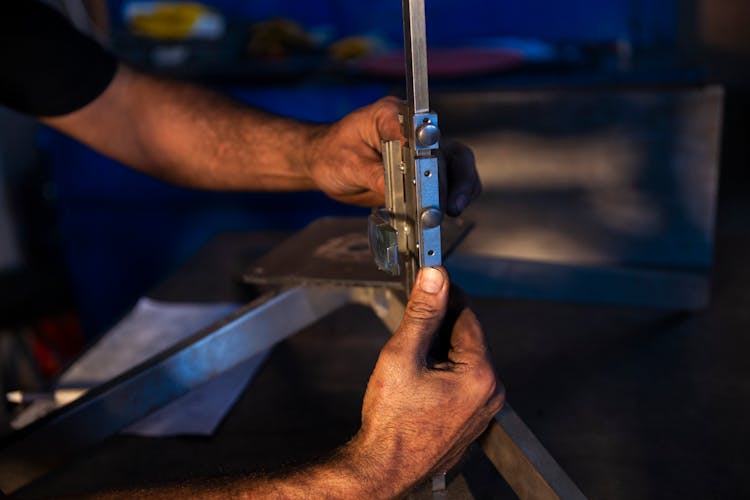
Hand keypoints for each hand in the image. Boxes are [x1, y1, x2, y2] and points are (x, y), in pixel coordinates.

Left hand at [305, 97, 480, 212]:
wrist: (323, 162)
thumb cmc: (331, 155)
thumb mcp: (348, 165)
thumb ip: (376, 176)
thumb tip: (402, 194)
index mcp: (391, 116)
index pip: (420, 135)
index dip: (430, 157)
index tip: (430, 176)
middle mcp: (412, 130)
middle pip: (448, 150)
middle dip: (453, 179)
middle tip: (449, 205)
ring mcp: (421, 151)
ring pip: (457, 164)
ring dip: (461, 188)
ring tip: (454, 209)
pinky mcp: (422, 171)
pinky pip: (448, 181)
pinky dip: (453, 195)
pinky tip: (451, 210)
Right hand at [346, 267, 504, 495]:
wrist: (383, 468)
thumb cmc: (392, 422)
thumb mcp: (402, 356)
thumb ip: (422, 313)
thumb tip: (435, 278)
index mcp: (480, 374)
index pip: (467, 315)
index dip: (445, 296)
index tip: (430, 281)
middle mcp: (489, 393)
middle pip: (466, 338)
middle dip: (438, 328)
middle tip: (409, 330)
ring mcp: (482, 409)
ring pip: (462, 360)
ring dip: (438, 351)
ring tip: (410, 363)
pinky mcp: (471, 419)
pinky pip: (460, 382)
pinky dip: (441, 372)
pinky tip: (418, 382)